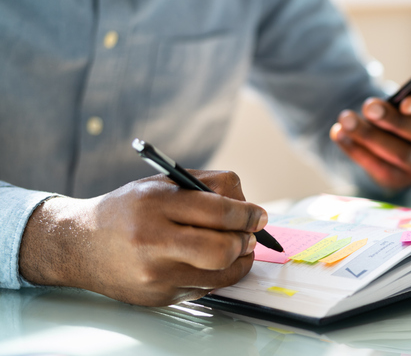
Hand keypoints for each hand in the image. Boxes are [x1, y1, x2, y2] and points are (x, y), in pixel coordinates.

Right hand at [19, 170, 266, 306]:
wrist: (79, 245)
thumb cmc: (127, 211)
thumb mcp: (161, 184)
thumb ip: (207, 186)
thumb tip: (249, 207)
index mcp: (155, 204)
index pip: (219, 211)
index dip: (248, 214)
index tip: (259, 215)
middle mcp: (153, 240)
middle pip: (223, 248)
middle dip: (245, 241)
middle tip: (249, 235)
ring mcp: (155, 274)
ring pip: (220, 274)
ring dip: (239, 260)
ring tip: (236, 248)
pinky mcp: (159, 297)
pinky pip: (206, 288)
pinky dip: (216, 274)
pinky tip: (210, 262)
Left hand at [330, 96, 410, 190]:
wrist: (399, 136)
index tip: (404, 102)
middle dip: (395, 122)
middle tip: (369, 107)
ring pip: (401, 155)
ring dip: (370, 136)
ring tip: (346, 119)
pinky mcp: (401, 180)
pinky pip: (379, 168)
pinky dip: (356, 150)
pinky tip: (339, 134)